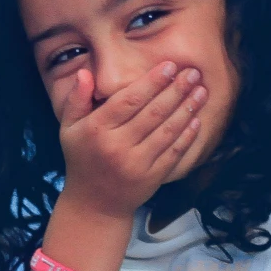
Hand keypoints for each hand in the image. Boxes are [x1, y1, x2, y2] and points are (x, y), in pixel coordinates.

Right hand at [53, 62, 206, 219]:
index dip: (152, 82)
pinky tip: (197, 119)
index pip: (129, 100)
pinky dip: (188, 135)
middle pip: (153, 112)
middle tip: (193, 72)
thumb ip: (75, 99)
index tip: (170, 66)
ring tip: (201, 91)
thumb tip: (85, 73)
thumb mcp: (69, 128)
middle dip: (176, 90)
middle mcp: (117, 146)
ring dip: (187, 109)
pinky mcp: (152, 178)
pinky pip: (174, 152)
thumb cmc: (82, 159)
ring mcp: (136, 164)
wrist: (94, 204)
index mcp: (97, 130)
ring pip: (167, 130)